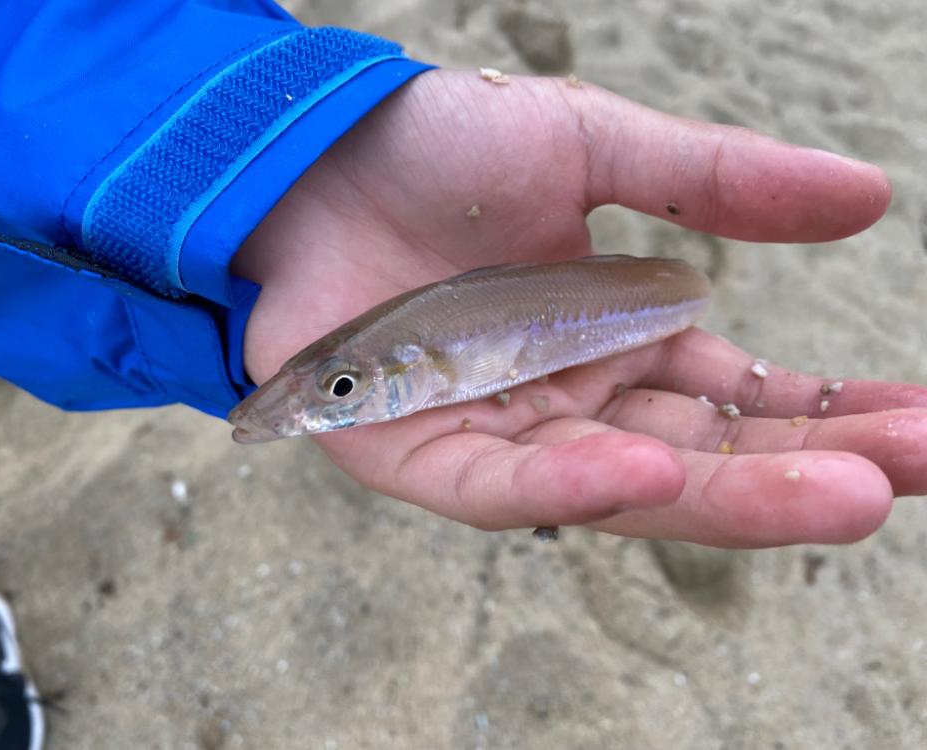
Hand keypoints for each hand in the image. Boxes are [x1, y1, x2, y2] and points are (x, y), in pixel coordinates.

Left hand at [231, 69, 926, 547]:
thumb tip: (867, 195)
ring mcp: (500, 436)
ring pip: (618, 485)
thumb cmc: (442, 154)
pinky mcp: (418, 456)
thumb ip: (714, 183)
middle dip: (803, 471)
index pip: (744, 396)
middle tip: (905, 475)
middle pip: (699, 454)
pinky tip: (643, 469)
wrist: (313, 158)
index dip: (831, 414)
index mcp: (621, 341)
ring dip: (723, 495)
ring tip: (844, 495)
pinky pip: (501, 485)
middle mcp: (573, 402)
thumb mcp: (592, 146)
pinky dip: (571, 482)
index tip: (926, 425)